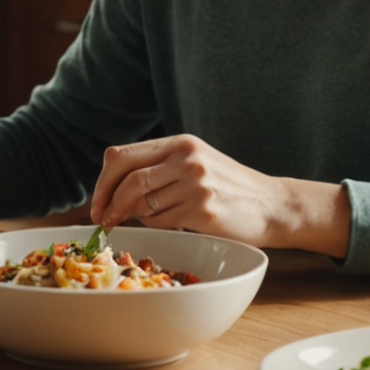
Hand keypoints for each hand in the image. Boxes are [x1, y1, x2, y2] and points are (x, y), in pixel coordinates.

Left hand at [89, 134, 350, 257]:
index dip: (102, 182)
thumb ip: (160, 166)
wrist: (272, 205)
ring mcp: (195, 184)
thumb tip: (111, 186)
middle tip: (101, 220)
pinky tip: (169, 224)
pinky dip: (155, 226)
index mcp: (180, 143)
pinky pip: (161, 221)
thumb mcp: (196, 162)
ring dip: (133, 217)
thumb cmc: (229, 187)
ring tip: (139, 221)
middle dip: (106, 203)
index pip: (122, 156)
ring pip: (141, 203)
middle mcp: (186, 158)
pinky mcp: (202, 211)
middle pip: (126, 179)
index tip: (97, 202)